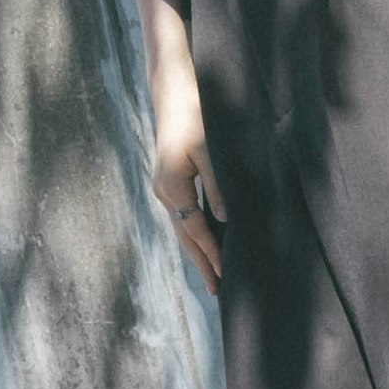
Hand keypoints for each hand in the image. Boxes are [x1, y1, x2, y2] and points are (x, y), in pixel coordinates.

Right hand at [148, 76, 225, 287]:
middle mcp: (164, 192)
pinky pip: (181, 217)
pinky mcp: (168, 184)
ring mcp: (163, 189)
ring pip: (181, 229)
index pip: (195, 227)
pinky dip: (193, 235)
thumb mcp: (208, 149)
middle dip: (201, 263)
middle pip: (184, 236)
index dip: (211, 251)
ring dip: (196, 253)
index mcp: (173, 185)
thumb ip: (216, 184)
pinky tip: (202, 245)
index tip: (225, 272)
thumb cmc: (195, 117)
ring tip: (211, 278)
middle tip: (217, 291)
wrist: (173, 97)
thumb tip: (224, 218)